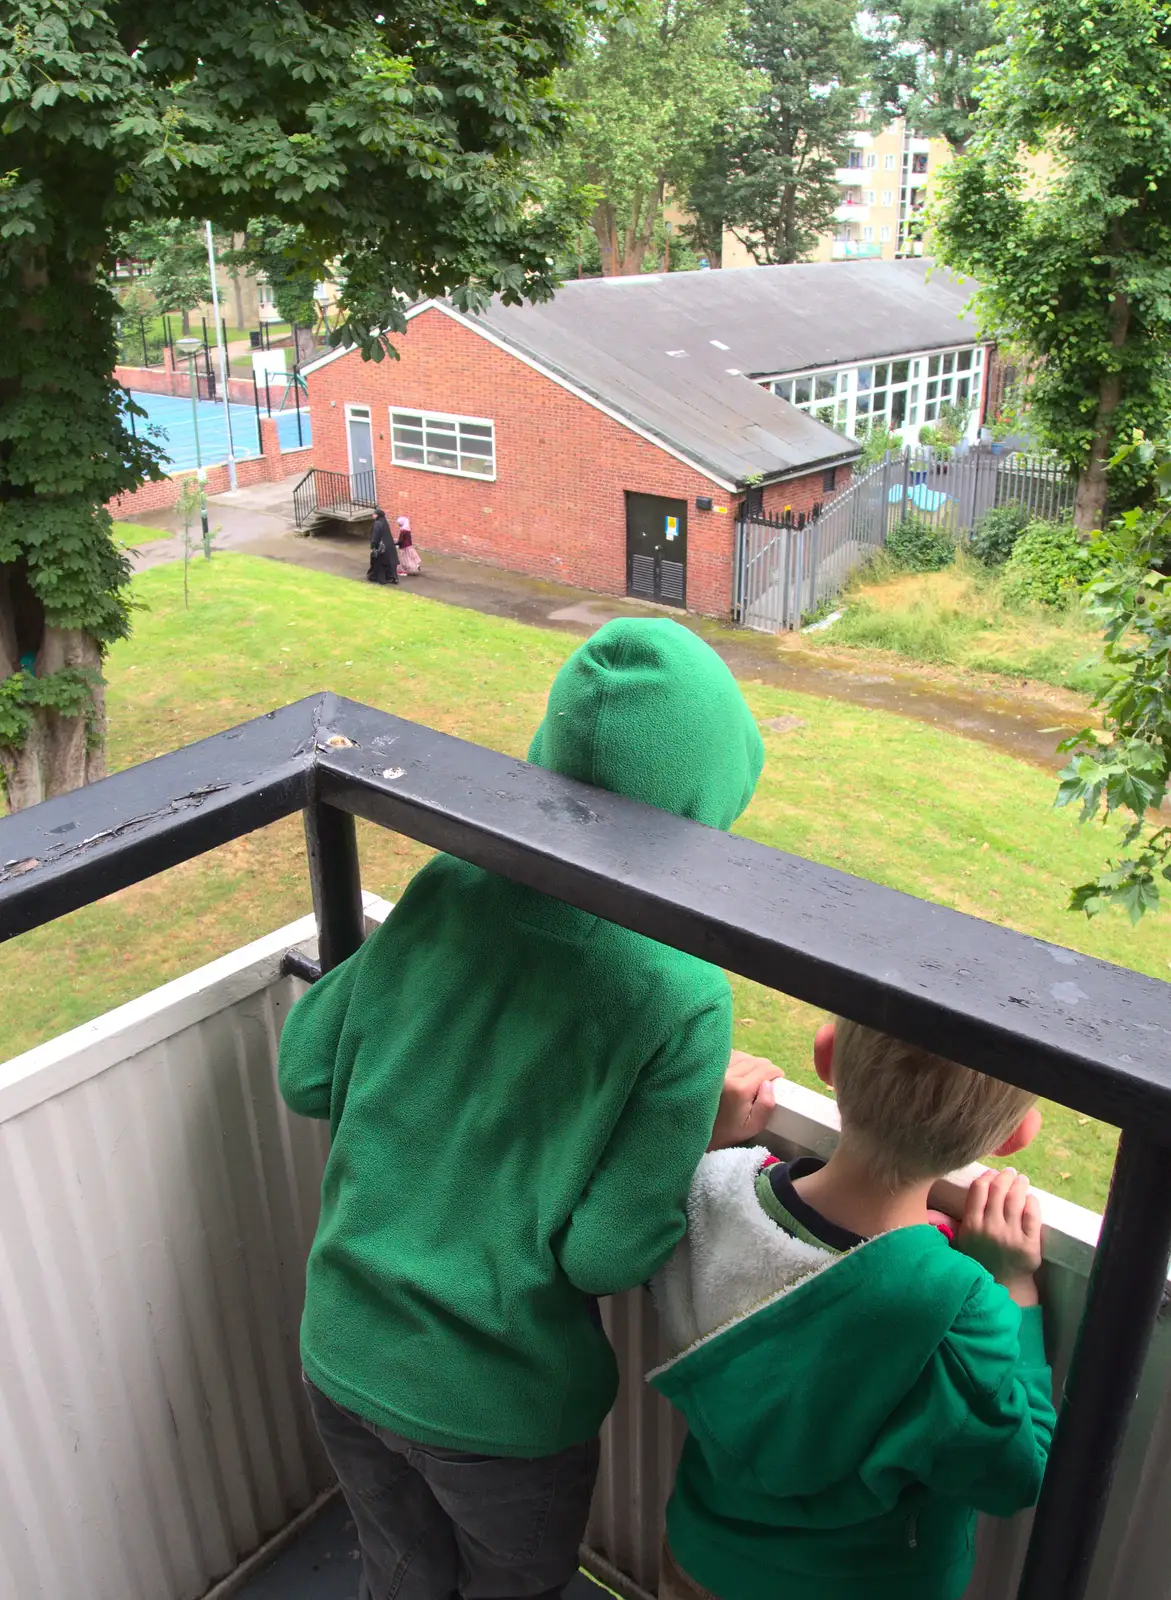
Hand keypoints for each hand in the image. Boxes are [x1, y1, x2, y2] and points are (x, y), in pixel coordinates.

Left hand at [708, 1050, 783, 1149]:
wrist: (698, 1130)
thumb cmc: (729, 1132)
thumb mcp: (753, 1126)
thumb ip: (766, 1106)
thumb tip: (769, 1083)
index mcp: (739, 1088)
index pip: (765, 1069)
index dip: (776, 1072)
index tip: (778, 1078)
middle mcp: (727, 1074)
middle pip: (755, 1061)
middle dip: (765, 1068)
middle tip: (767, 1079)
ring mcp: (715, 1069)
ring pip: (742, 1055)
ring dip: (751, 1063)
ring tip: (753, 1076)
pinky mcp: (707, 1068)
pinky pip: (728, 1056)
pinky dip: (737, 1060)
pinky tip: (738, 1071)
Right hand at [956, 1168, 1042, 1306]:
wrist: (1003, 1286)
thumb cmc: (980, 1259)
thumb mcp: (959, 1242)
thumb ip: (948, 1224)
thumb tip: (928, 1211)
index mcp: (971, 1225)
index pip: (978, 1190)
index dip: (986, 1177)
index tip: (992, 1174)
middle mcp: (990, 1229)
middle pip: (999, 1190)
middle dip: (1005, 1177)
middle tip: (1009, 1172)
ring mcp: (1011, 1236)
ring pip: (1016, 1199)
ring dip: (1019, 1184)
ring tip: (1021, 1180)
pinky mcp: (1030, 1245)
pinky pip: (1032, 1215)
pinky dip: (1032, 1202)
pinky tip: (1030, 1197)